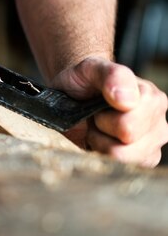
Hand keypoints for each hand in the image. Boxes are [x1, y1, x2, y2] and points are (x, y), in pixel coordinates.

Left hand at [51, 56, 167, 166]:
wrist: (76, 93)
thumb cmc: (85, 81)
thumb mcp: (90, 68)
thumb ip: (111, 75)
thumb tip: (127, 100)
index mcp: (151, 98)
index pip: (128, 124)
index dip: (102, 117)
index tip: (96, 105)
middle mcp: (158, 120)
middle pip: (127, 143)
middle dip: (101, 130)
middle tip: (95, 116)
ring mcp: (154, 141)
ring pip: (123, 157)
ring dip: (102, 143)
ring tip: (98, 127)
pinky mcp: (145, 158)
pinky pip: (123, 167)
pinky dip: (105, 154)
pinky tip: (103, 139)